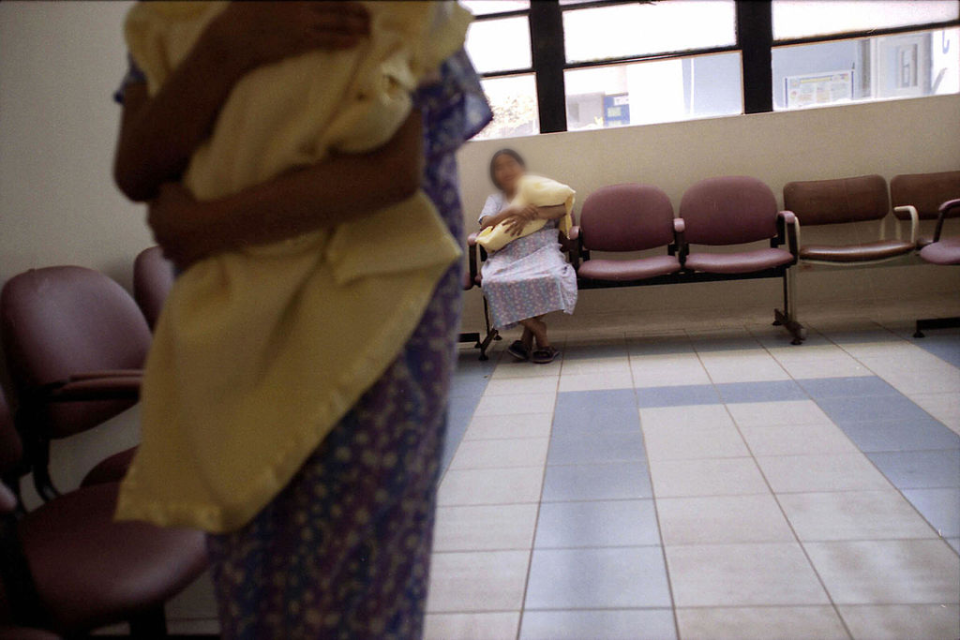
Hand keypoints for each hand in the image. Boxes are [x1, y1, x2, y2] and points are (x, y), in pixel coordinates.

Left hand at [148, 183, 212, 269]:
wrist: (206, 226)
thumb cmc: (189, 204)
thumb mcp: (171, 187)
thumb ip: (162, 188)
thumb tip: (161, 191)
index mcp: (151, 219)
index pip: (153, 208)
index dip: (163, 203)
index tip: (175, 200)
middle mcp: (157, 237)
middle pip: (160, 229)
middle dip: (167, 225)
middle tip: (182, 217)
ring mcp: (169, 251)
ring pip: (167, 248)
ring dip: (173, 242)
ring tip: (186, 236)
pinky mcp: (181, 262)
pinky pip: (181, 259)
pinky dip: (185, 255)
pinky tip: (194, 248)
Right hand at [212, 1, 369, 71]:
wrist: (233, 38)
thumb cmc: (242, 13)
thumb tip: (299, 2)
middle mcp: (300, 1)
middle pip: (337, 2)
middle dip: (356, 8)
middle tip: (368, 13)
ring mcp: (302, 20)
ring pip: (338, 21)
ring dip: (356, 25)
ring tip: (367, 28)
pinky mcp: (301, 40)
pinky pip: (329, 39)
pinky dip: (344, 40)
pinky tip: (355, 42)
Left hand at [503, 205, 538, 236]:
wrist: (533, 212)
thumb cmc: (527, 211)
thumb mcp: (521, 211)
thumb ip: (518, 213)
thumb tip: (514, 212)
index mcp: (516, 216)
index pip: (510, 220)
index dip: (506, 222)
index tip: (501, 224)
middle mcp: (518, 220)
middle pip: (512, 225)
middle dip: (508, 228)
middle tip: (504, 232)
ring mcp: (521, 222)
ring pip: (516, 228)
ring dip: (513, 232)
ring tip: (510, 235)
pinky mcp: (525, 224)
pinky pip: (521, 229)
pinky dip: (519, 232)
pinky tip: (517, 235)